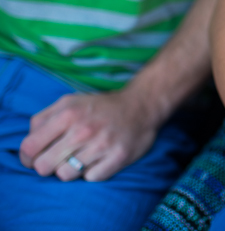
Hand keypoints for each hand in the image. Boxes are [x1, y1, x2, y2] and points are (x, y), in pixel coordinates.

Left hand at [19, 89, 159, 181]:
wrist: (141, 106)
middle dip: (47, 166)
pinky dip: (91, 172)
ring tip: (80, 158)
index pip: (30, 147)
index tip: (34, 158)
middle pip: (44, 166)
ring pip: (66, 175)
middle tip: (58, 160)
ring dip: (70, 170)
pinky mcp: (118, 157)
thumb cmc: (100, 107)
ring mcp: (102, 145)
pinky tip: (98, 160)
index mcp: (68, 113)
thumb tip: (29, 145)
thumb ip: (43, 119)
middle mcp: (84, 129)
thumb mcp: (69, 102)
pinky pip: (90, 178)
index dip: (27, 157)